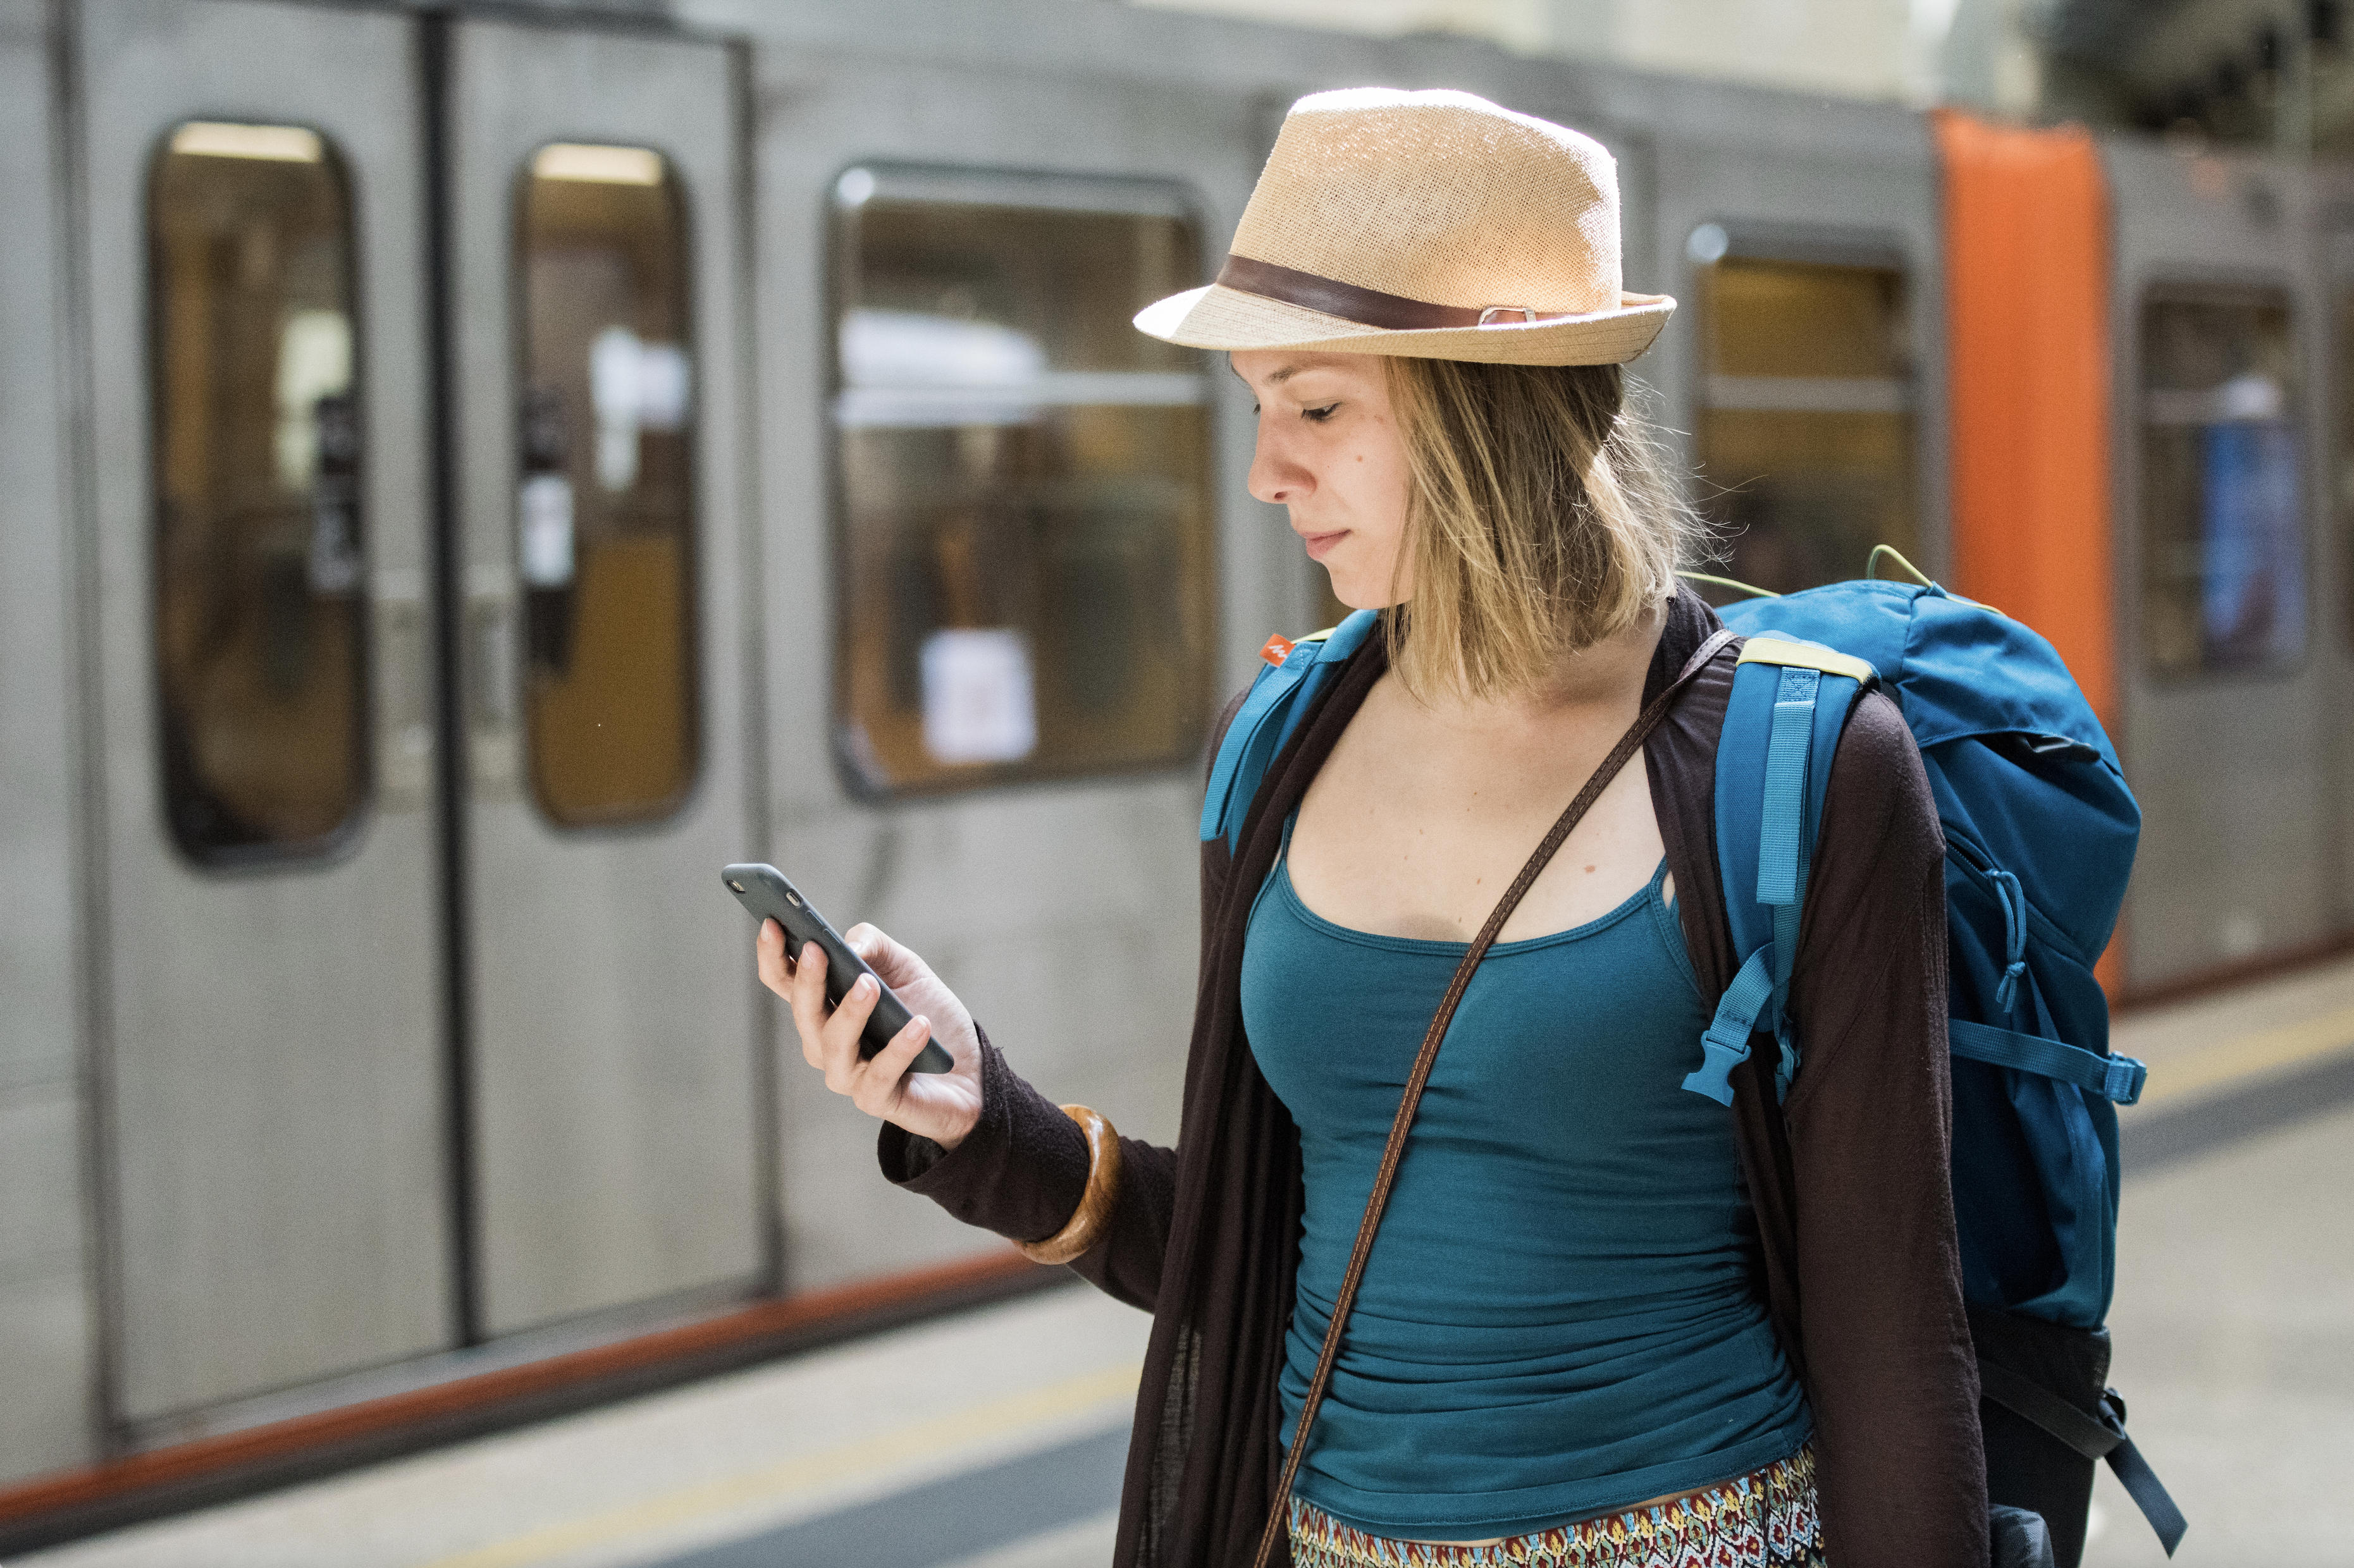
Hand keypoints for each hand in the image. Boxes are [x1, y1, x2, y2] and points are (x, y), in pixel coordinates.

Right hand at [758, 919, 984, 1149]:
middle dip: (808, 980)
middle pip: (804, 1012)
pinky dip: (899, 1048)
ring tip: (870, 985)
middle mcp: (825, 1042)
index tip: (771, 923)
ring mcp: (847, 1074)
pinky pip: (880, 1074)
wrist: (967, 1066)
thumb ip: (874, 945)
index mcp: (824, 1006)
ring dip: (850, 1012)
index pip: (785, 981)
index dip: (773, 954)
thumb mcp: (904, 967)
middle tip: (818, 950)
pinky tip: (919, 1025)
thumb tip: (852, 947)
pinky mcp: (877, 1099)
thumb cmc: (926, 1012)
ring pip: (835, 1045)